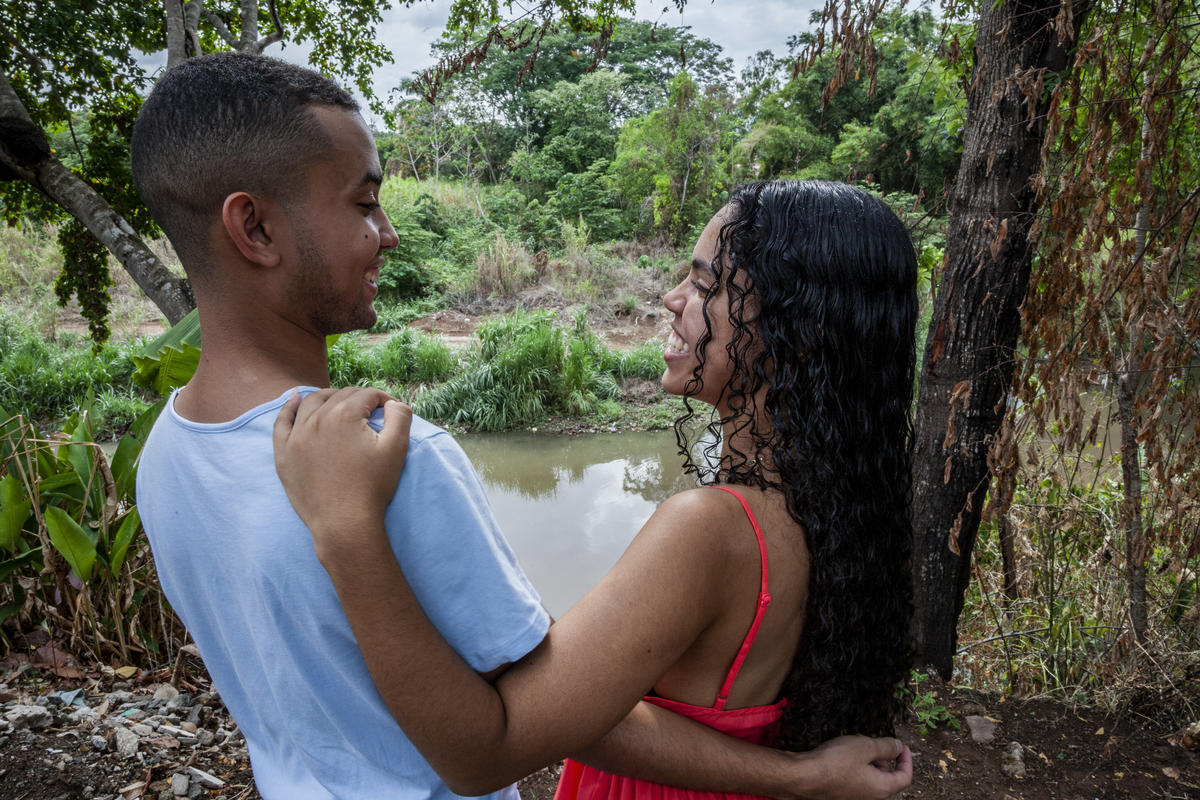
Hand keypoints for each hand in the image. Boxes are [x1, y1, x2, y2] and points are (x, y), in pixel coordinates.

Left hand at [273, 387, 411, 555]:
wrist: (344, 522)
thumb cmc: (372, 486)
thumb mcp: (396, 449)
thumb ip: (400, 417)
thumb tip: (393, 403)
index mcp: (345, 415)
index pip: (366, 394)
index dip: (383, 399)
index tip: (390, 410)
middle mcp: (318, 418)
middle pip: (340, 396)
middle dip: (359, 398)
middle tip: (370, 411)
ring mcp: (297, 435)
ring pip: (311, 402)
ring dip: (328, 397)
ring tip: (338, 401)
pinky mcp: (284, 452)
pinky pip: (282, 422)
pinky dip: (289, 407)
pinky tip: (295, 400)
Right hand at [791, 735, 912, 799]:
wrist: (805, 777)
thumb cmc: (835, 762)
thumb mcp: (865, 746)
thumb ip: (886, 746)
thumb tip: (898, 746)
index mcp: (882, 788)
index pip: (905, 777)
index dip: (906, 760)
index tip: (901, 746)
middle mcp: (871, 797)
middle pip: (887, 778)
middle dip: (884, 758)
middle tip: (874, 741)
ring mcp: (855, 797)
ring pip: (870, 778)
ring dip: (868, 760)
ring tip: (855, 744)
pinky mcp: (842, 794)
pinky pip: (856, 780)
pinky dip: (856, 766)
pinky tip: (843, 753)